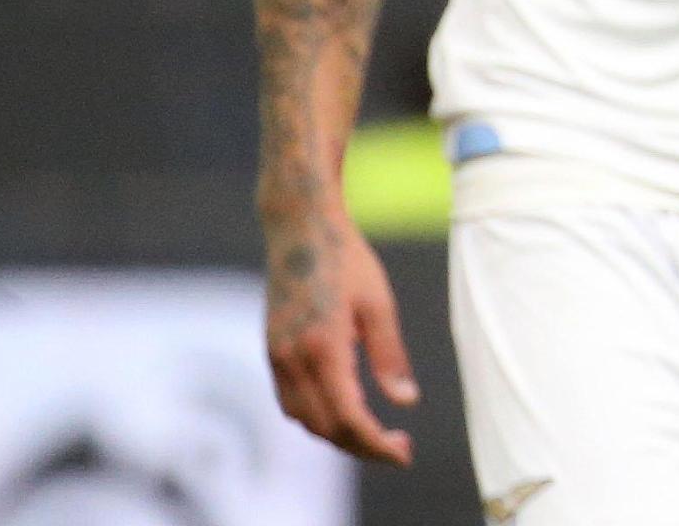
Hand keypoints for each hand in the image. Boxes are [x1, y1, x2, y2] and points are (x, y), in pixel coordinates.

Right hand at [265, 207, 417, 465]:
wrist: (300, 227)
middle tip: (399, 446)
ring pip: (304, 419)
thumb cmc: (347, 259)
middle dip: (362, 446)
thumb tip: (406, 402)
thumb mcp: (378, 303)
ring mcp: (277, 356)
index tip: (404, 452)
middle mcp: (293, 359)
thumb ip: (389, 355)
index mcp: (323, 348)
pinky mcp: (272, 350)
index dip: (376, 444)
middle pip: (325, 427)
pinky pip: (290, 402)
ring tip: (376, 434)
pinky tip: (344, 409)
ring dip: (338, 435)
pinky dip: (316, 416)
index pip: (349, 418)